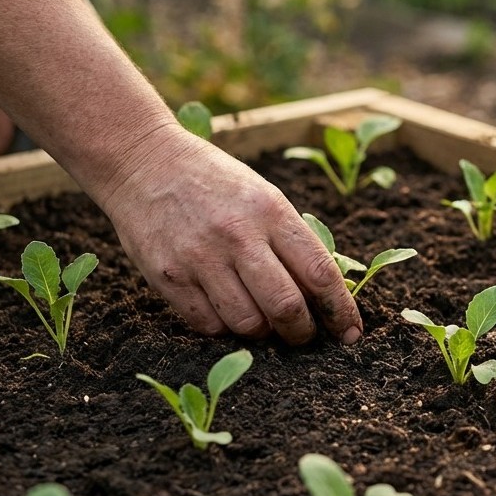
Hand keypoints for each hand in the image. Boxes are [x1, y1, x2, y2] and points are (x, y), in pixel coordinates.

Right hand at [97, 128, 362, 344]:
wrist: (144, 161)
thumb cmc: (216, 183)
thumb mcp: (264, 196)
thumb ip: (292, 240)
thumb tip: (325, 294)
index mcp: (271, 211)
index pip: (320, 273)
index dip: (341, 311)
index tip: (351, 334)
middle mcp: (237, 235)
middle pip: (286, 307)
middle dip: (302, 332)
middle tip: (303, 334)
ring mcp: (199, 257)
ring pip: (248, 324)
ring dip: (263, 333)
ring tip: (262, 321)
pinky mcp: (167, 276)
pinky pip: (208, 325)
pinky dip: (225, 328)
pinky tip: (226, 312)